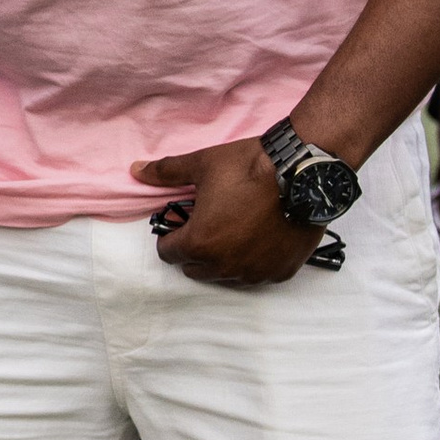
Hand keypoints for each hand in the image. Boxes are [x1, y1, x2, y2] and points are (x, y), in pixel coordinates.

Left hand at [130, 140, 318, 287]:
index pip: (168, 253)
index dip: (171, 235)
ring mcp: (255, 272)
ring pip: (226, 275)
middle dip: (195, 249)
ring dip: (224, 258)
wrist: (303, 173)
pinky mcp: (281, 272)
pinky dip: (254, 261)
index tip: (182, 221)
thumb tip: (136, 171)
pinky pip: (257, 274)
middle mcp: (225, 265)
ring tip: (235, 228)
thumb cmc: (250, 168)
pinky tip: (260, 237)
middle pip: (195, 268)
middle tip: (208, 223)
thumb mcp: (202, 165)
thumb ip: (166, 173)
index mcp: (199, 243)